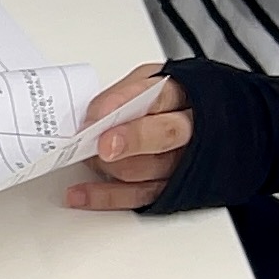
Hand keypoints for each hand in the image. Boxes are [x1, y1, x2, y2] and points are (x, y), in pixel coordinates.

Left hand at [59, 63, 190, 210]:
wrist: (196, 124)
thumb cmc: (164, 103)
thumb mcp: (149, 81)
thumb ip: (124, 95)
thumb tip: (94, 116)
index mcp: (185, 96)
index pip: (160, 97)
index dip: (126, 104)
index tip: (100, 115)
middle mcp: (189, 131)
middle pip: (164, 136)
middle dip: (132, 140)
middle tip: (104, 146)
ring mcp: (183, 163)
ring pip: (149, 168)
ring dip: (111, 166)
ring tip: (88, 158)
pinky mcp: (171, 191)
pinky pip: (140, 197)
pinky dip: (107, 197)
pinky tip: (82, 193)